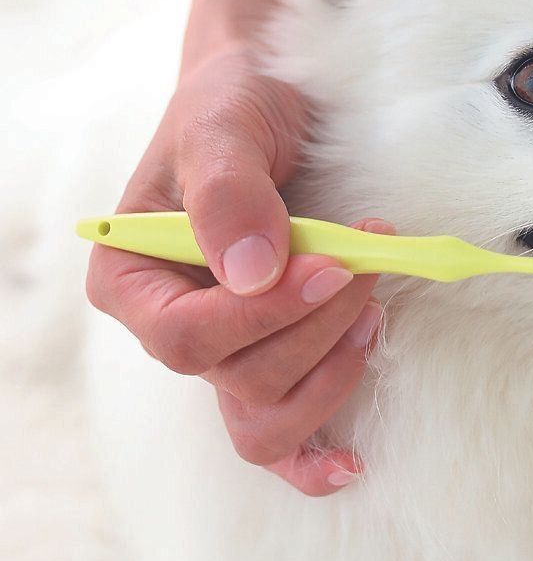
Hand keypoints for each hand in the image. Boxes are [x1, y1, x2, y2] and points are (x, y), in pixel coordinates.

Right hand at [86, 48, 387, 495]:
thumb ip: (226, 192)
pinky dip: (312, 456)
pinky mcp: (272, 354)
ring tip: (372, 315)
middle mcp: (172, 325)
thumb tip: (249, 274)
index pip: (183, 337)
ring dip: (330, 375)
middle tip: (366, 265)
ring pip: (265, 417)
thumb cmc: (234, 106)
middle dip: (314, 331)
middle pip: (237, 378)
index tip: (330, 269)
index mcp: (132, 278)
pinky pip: (279, 434)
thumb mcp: (224, 127)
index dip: (259, 318)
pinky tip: (351, 460)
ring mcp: (225, 349)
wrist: (268, 100)